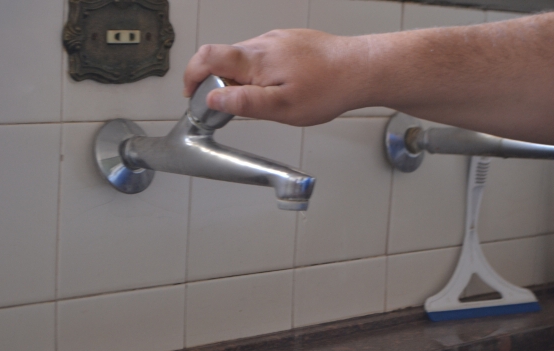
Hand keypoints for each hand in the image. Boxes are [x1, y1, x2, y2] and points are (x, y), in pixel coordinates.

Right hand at [183, 29, 370, 125]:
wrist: (361, 69)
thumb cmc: (328, 89)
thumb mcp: (282, 108)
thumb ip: (244, 103)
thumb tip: (213, 100)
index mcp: (256, 59)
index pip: (208, 57)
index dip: (191, 75)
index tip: (192, 94)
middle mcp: (263, 43)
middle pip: (224, 59)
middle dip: (220, 83)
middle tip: (234, 107)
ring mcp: (277, 39)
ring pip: (245, 58)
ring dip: (242, 79)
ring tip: (265, 99)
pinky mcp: (289, 41)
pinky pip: (264, 55)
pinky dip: (260, 72)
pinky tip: (280, 87)